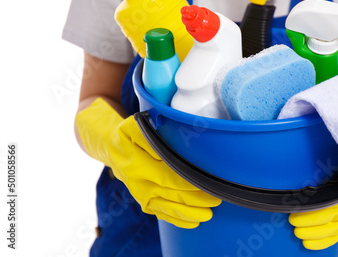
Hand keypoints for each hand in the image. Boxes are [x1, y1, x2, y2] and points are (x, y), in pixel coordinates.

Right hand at [76, 98, 221, 227]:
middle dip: (193, 199)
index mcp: (135, 162)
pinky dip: (177, 219)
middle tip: (215, 200)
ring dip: (188, 213)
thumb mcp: (135, 127)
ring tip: (207, 215)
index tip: (205, 182)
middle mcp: (137, 182)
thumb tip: (166, 145)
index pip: (166, 175)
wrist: (110, 148)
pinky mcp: (143, 202)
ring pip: (166, 208)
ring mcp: (139, 194)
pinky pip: (160, 213)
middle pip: (169, 193)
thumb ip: (150, 136)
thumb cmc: (128, 134)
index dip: (186, 181)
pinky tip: (193, 222)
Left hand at [289, 138, 337, 249]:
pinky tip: (311, 244)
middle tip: (293, 223)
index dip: (313, 214)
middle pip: (332, 222)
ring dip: (316, 235)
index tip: (296, 213)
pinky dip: (327, 239)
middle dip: (310, 225)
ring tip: (299, 235)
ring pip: (336, 231)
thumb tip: (317, 151)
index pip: (333, 209)